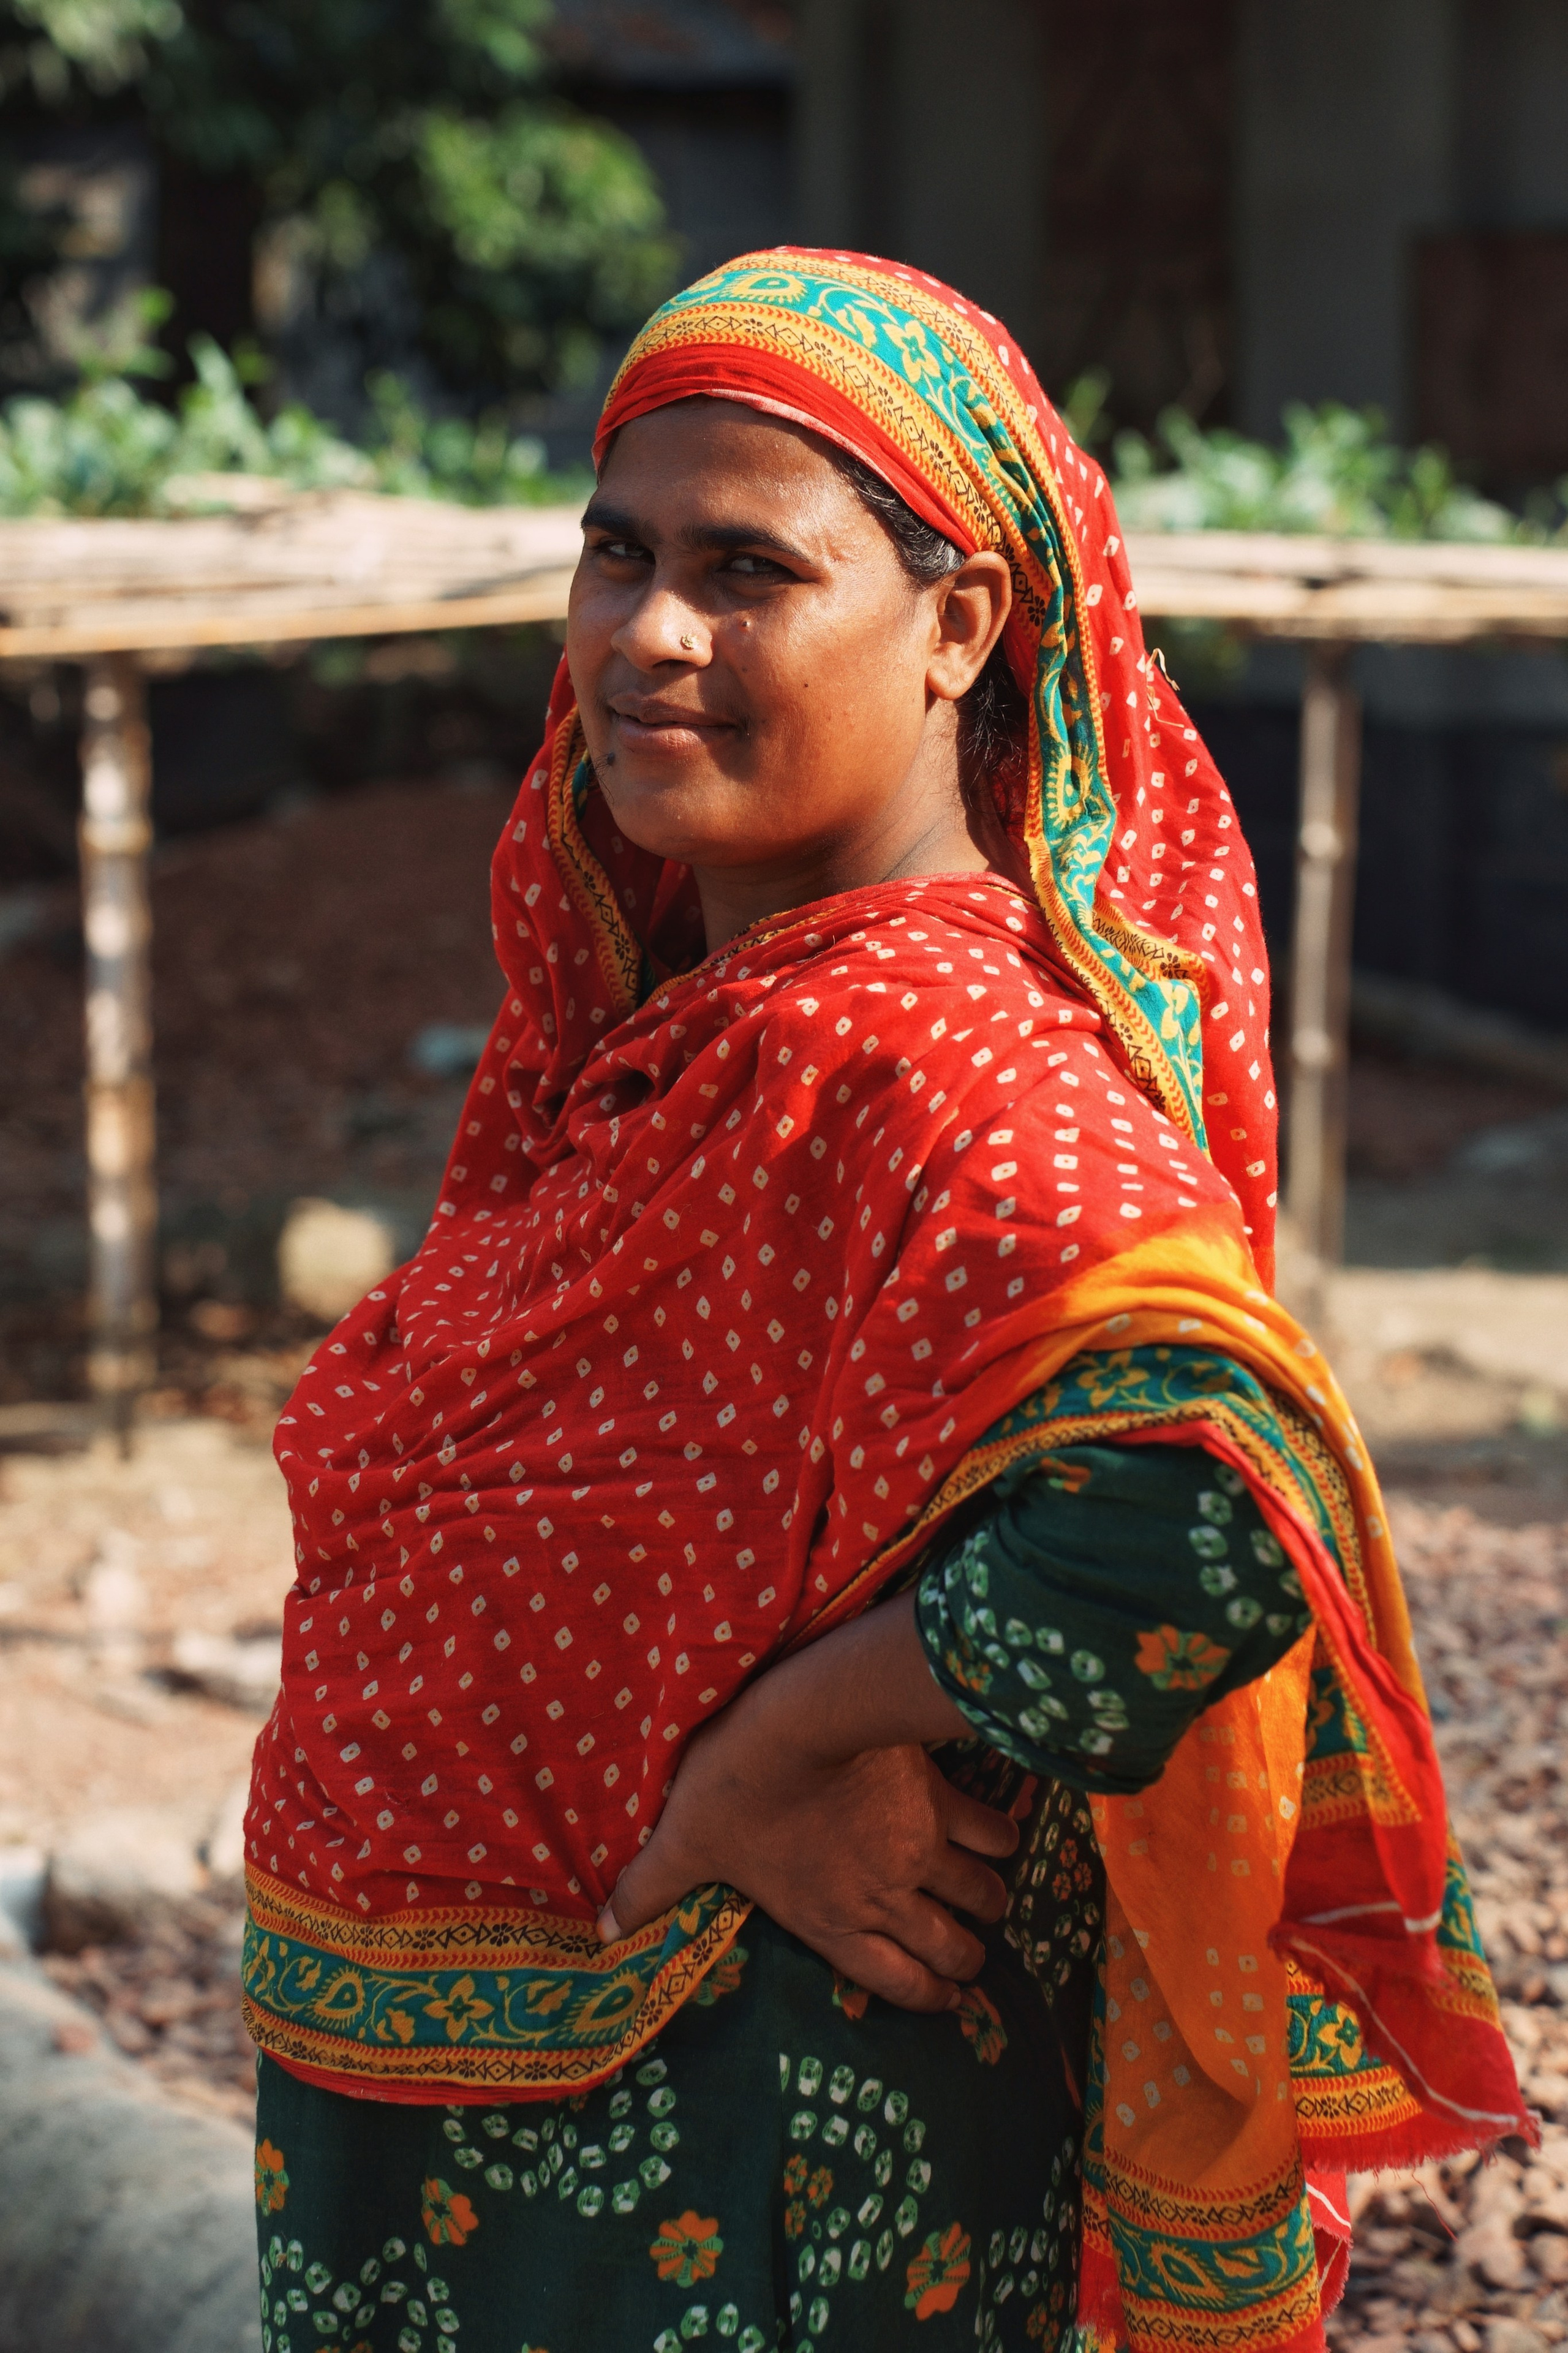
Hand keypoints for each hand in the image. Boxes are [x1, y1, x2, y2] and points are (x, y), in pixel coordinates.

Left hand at [598, 1594, 1020, 2011]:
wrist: (797, 1722)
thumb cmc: (735, 1788)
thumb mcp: (684, 1843)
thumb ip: (651, 1889)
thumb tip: (603, 1930)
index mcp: (828, 1918)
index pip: (895, 1981)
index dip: (927, 1997)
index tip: (948, 1999)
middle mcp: (883, 1896)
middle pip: (947, 1946)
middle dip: (964, 1960)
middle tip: (970, 1958)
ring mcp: (919, 1850)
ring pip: (977, 1896)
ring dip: (988, 1904)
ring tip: (992, 1902)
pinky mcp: (939, 1800)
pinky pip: (990, 1830)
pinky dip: (1002, 1839)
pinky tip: (1005, 1838)